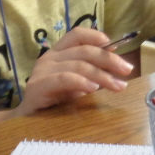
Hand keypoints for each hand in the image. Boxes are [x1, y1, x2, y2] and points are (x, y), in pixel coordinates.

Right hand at [16, 26, 133, 114]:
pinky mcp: (38, 86)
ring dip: (102, 75)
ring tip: (117, 85)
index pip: (76, 34)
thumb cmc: (54, 98)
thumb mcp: (76, 80)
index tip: (115, 44)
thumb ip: (91, 68)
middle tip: (127, 70)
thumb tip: (115, 54)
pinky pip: (64, 79)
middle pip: (83, 50)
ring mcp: (42, 70)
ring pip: (78, 65)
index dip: (95, 36)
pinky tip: (94, 89)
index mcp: (58, 52)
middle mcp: (50, 57)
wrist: (27, 120)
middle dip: (109, 59)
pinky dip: (81, 82)